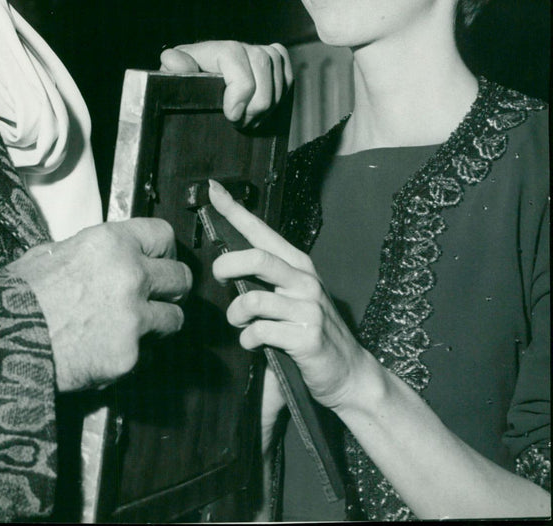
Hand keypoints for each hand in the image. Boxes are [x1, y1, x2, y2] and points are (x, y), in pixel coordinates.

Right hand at [8, 218, 191, 391]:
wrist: (0, 339)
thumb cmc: (20, 295)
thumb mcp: (53, 251)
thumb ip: (93, 251)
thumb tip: (107, 255)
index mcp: (111, 242)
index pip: (164, 236)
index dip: (163, 250)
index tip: (160, 261)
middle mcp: (130, 274)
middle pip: (181, 277)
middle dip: (170, 288)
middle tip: (156, 297)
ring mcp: (133, 316)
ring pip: (175, 318)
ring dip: (159, 323)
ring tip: (134, 328)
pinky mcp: (129, 355)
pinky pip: (149, 354)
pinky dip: (134, 355)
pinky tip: (110, 351)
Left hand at [159, 40, 290, 124]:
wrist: (197, 91)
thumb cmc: (185, 89)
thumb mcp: (172, 83)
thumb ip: (174, 72)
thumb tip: (171, 60)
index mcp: (211, 50)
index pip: (234, 55)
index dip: (240, 87)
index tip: (232, 115)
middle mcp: (236, 46)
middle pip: (262, 61)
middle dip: (258, 100)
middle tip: (242, 123)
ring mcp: (256, 52)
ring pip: (277, 68)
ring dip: (270, 101)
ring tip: (251, 120)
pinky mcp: (271, 62)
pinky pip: (287, 71)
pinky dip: (281, 93)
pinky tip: (265, 109)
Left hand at [208, 180, 367, 410]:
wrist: (349, 372)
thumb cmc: (312, 330)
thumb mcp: (293, 296)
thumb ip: (265, 279)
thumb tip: (226, 264)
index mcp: (298, 265)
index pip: (261, 231)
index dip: (235, 210)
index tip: (214, 190)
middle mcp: (305, 280)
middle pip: (256, 258)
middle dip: (227, 266)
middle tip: (219, 278)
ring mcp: (309, 307)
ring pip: (253, 299)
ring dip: (236, 314)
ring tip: (239, 323)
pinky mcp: (307, 336)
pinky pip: (260, 331)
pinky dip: (248, 339)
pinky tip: (254, 344)